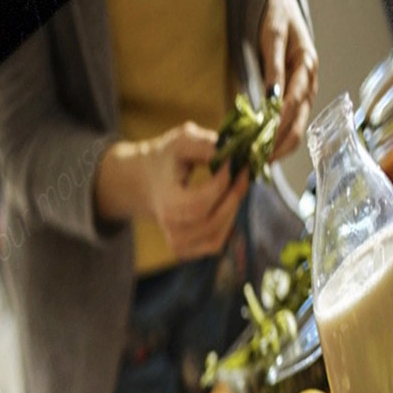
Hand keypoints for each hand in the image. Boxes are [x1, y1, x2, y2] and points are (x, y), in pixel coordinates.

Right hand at [94, 123, 243, 261]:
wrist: (148, 181)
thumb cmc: (167, 159)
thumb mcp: (181, 141)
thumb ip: (204, 145)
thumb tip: (231, 151)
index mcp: (166, 204)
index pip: (201, 202)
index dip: (223, 182)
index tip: (233, 161)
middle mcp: (170, 229)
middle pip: (213, 220)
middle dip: (234, 194)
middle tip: (244, 171)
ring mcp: (178, 245)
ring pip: (218, 234)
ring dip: (233, 208)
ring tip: (236, 184)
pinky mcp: (187, 251)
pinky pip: (216, 243)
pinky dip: (227, 223)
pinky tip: (227, 202)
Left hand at [260, 0, 317, 160]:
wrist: (283, 8)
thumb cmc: (278, 16)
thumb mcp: (273, 35)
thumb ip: (273, 66)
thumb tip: (271, 97)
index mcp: (307, 65)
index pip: (295, 101)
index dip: (281, 122)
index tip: (264, 140)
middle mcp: (310, 83)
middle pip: (299, 122)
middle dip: (281, 144)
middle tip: (260, 161)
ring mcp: (305, 93)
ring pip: (296, 127)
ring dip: (279, 146)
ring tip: (259, 161)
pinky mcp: (297, 98)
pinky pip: (290, 123)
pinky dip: (278, 139)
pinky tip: (263, 150)